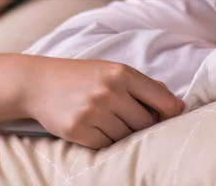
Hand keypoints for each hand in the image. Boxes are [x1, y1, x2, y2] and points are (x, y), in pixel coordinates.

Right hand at [20, 58, 184, 148]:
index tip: (172, 115)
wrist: (38, 83)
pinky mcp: (78, 130)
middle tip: (131, 118)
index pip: (161, 99)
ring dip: (124, 133)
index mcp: (121, 73)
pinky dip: (106, 141)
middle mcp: (109, 91)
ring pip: (127, 136)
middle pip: (145, 122)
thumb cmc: (82, 76)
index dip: (171, 111)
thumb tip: (178, 105)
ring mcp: (92, 111)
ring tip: (110, 120)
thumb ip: (144, 85)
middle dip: (144, 124)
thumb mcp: (112, 71)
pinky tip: (97, 128)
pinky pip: (107, 145)